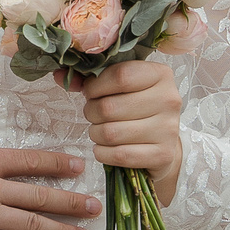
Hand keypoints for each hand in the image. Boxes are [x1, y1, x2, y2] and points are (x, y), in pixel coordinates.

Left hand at [74, 61, 184, 205]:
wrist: (161, 143)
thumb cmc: (135, 108)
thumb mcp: (118, 87)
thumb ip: (90, 78)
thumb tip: (59, 75)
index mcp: (160, 74)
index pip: (120, 75)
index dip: (95, 86)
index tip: (90, 92)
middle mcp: (169, 99)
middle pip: (110, 107)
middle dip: (91, 112)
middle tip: (94, 115)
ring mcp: (168, 129)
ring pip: (111, 133)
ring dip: (96, 133)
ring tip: (100, 130)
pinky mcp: (163, 155)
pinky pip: (119, 155)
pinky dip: (103, 153)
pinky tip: (105, 148)